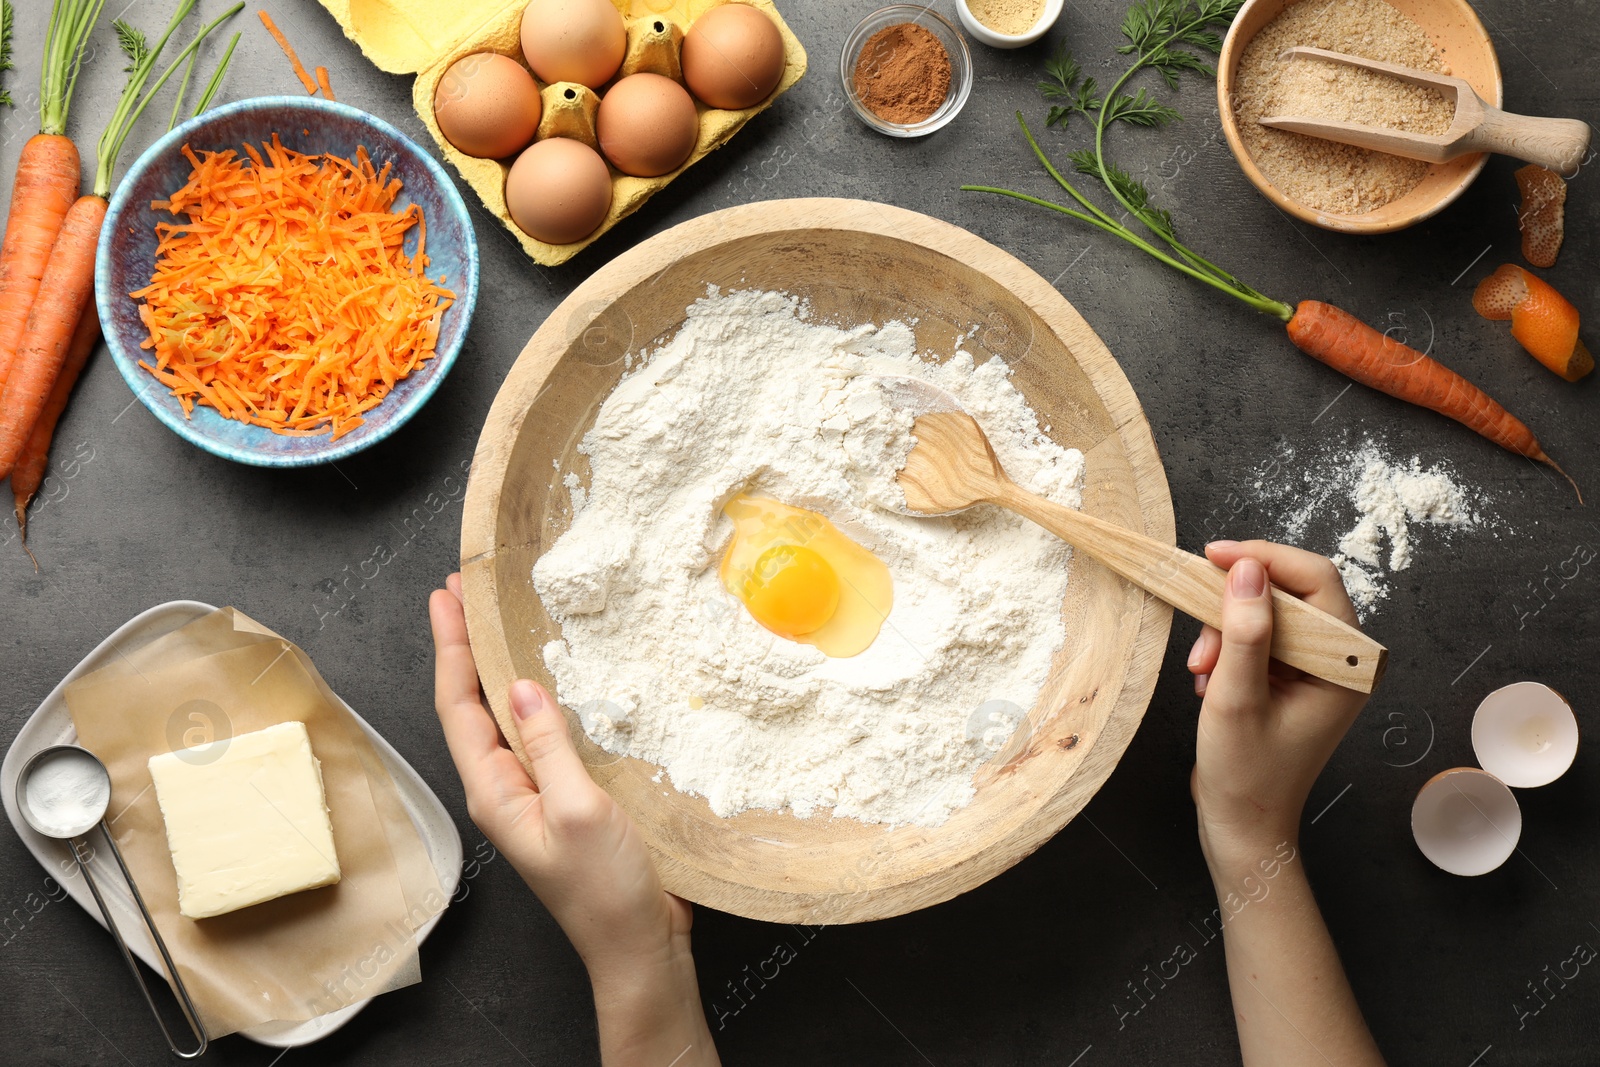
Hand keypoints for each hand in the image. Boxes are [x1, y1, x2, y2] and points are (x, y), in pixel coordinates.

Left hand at [429, 574, 717, 1065]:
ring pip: (506, 717)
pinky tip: (550, 678)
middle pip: (473, 705)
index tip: (445, 597)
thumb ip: (547, 746)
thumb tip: (519, 684)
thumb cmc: (606, 890)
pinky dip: (538, 696)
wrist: (639, 944)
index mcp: (495, 792)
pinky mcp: (566, 797)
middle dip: (464, 647)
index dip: (451, 648)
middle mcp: (506, 788)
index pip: (459, 706)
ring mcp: (534, 793)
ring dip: (497, 667)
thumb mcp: (578, 809)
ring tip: (497, 620)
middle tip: (463, 592)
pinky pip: (541, 734)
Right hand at [1185, 541, 1369, 873]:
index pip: (1316, 581)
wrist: (1242, 825)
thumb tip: (1246, 569)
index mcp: (1348, 667)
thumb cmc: (1246, 776)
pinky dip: (1227, 648)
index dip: (1265, 559)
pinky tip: (1211, 680)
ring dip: (1225, 632)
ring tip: (1203, 672)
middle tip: (1201, 639)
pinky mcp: (1292, 677)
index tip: (1214, 556)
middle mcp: (1341, 662)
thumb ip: (1245, 632)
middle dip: (1236, 607)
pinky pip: (1258, 637)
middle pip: (1290, 593)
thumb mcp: (1237, 699)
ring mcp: (1316, 670)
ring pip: (1267, 613)